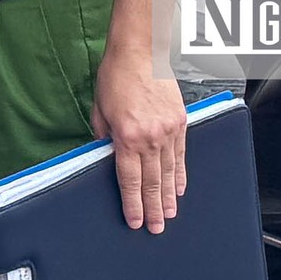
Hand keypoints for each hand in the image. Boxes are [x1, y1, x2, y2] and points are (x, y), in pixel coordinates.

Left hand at [92, 58, 186, 232]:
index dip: (132, 203)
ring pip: (169, 172)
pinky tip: (179, 188)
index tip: (135, 221)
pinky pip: (181, 155)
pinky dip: (180, 174)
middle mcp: (150, 137)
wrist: (141, 52)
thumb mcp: (99, 109)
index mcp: (126, 136)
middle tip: (156, 227)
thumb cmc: (116, 76)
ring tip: (169, 214)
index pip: (130, 179)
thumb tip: (106, 155)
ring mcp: (168, 131)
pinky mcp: (180, 123)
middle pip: (152, 181)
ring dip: (169, 196)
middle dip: (153, 208)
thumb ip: (103, 136)